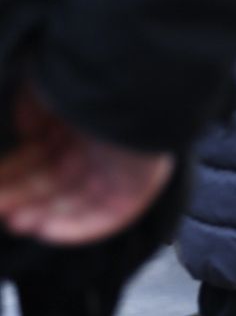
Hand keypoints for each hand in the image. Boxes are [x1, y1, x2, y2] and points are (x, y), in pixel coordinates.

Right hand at [0, 84, 174, 245]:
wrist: (134, 87)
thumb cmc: (86, 85)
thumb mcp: (46, 91)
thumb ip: (31, 113)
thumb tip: (25, 135)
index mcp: (80, 124)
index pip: (42, 156)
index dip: (14, 173)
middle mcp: (99, 147)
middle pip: (56, 182)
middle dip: (24, 198)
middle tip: (0, 208)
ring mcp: (120, 170)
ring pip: (78, 202)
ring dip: (44, 215)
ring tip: (16, 222)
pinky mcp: (141, 188)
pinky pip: (108, 216)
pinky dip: (77, 227)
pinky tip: (46, 231)